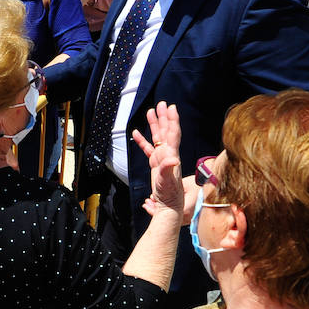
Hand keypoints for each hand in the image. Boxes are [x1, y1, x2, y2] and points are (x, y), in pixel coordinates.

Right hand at [131, 102, 182, 216]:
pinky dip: (143, 141)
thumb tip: (172, 158)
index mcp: (171, 154)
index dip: (172, 120)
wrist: (168, 204)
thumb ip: (168, 168)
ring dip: (154, 125)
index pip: (172, 133)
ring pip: (157, 137)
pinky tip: (136, 133)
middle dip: (163, 117)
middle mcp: (168, 154)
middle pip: (166, 131)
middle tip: (161, 104)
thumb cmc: (169, 193)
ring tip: (150, 111)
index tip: (171, 108)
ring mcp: (161, 158)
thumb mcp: (168, 180)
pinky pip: (148, 149)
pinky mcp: (155, 164)